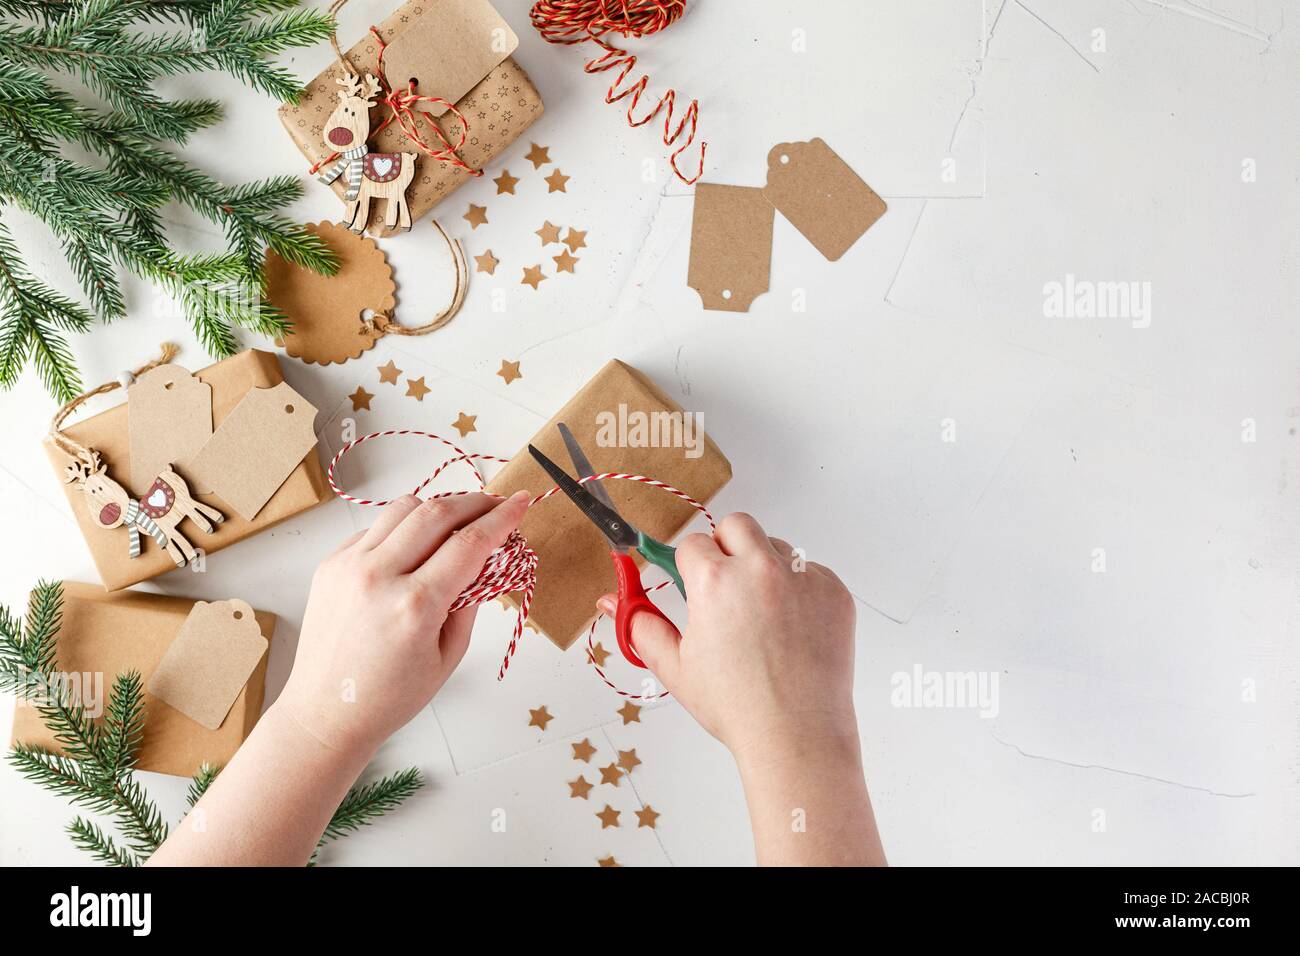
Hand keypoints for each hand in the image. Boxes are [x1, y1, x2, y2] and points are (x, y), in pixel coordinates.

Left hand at [278, 491, 530, 755]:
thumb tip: (486, 558)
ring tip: (458, 520)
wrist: (326, 712)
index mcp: (415, 606)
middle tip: (495, 503)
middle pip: (436, 512)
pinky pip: (375, 528)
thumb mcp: (449, 655)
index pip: (469, 544)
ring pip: (403, 508)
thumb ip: (470, 600)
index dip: (501, 518)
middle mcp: (378, 577)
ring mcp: (349, 566)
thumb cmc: (390, 696)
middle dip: (474, 502)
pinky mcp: (331, 564)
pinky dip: (404, 528)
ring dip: (438, 508)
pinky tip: (417, 546)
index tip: (520, 502)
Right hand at [597, 512, 857, 757]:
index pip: (693, 543)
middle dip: (727, 547)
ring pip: (776, 547)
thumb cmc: (737, 706)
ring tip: (762, 618)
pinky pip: (811, 572)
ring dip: (765, 568)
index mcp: (715, 582)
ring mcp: (804, 578)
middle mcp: (760, 569)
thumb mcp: (675, 667)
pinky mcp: (834, 592)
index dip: (689, 566)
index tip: (694, 585)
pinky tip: (792, 630)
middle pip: (737, 525)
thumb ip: (640, 625)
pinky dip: (800, 591)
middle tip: (727, 587)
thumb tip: (612, 600)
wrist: (796, 736)